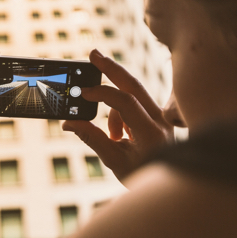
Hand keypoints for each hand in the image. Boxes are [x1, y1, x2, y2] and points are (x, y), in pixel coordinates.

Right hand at [62, 50, 175, 183]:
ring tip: (115, 137)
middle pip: (134, 84)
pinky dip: (122, 111)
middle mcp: (161, 120)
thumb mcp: (114, 161)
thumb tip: (69, 122)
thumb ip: (92, 138)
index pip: (125, 102)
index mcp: (152, 133)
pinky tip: (122, 135)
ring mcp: (162, 116)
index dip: (102, 94)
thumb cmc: (142, 175)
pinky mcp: (160, 115)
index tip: (83, 93)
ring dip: (114, 108)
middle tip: (93, 54)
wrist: (168, 183)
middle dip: (111, 68)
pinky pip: (136, 102)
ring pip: (133, 93)